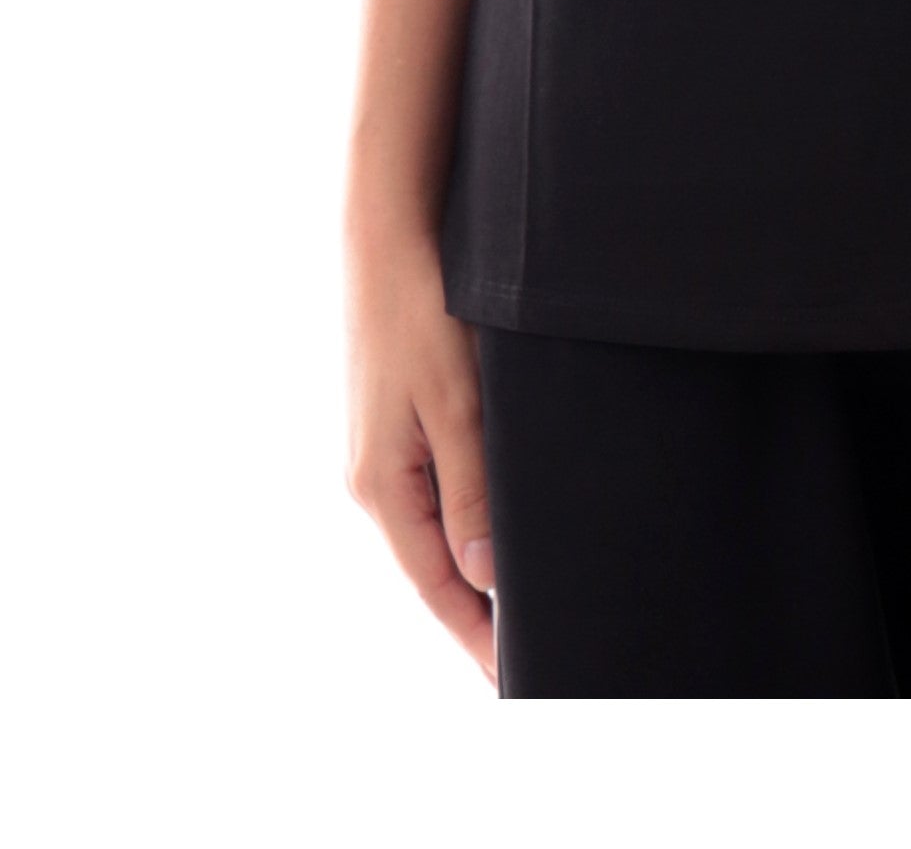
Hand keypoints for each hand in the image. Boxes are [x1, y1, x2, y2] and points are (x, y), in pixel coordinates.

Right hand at [344, 220, 496, 684]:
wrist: (388, 233)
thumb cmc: (422, 311)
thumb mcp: (459, 404)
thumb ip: (473, 492)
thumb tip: (486, 579)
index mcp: (381, 486)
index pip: (437, 586)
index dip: (477, 634)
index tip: (515, 678)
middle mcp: (375, 477)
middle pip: (434, 567)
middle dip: (480, 611)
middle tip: (533, 649)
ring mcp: (384, 448)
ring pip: (437, 529)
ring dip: (476, 566)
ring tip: (525, 601)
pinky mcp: (398, 418)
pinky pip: (436, 490)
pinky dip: (467, 520)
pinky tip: (499, 524)